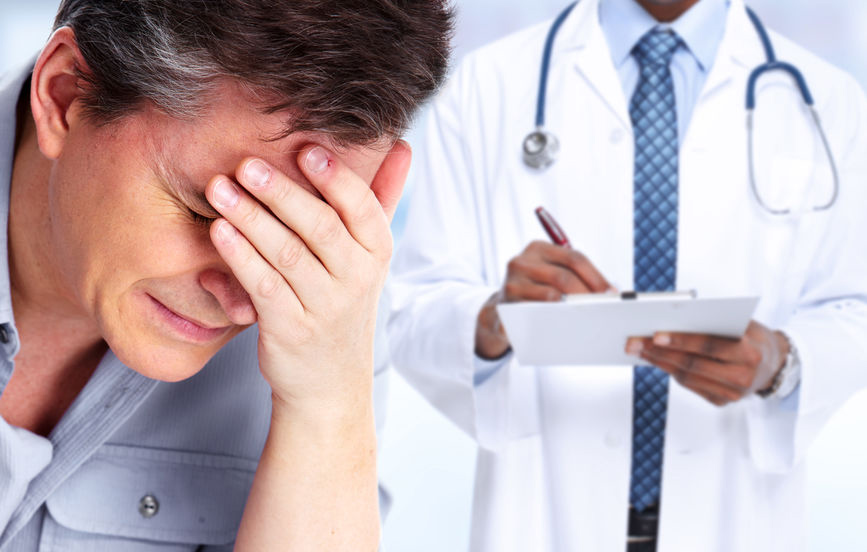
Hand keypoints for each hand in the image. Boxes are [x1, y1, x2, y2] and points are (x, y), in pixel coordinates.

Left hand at [205, 142, 409, 418]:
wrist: (331, 382)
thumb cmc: (344, 303)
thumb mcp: (369, 256)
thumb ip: (381, 199)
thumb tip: (404, 146)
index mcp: (377, 253)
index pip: (363, 209)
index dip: (336, 178)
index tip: (306, 149)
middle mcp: (358, 280)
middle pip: (321, 228)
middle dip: (282, 193)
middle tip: (246, 165)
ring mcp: (325, 308)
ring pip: (287, 255)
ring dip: (251, 219)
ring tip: (220, 189)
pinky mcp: (292, 330)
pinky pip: (264, 287)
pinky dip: (240, 257)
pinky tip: (219, 232)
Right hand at [476, 241, 611, 358]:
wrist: (501, 311)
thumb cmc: (535, 291)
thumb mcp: (550, 275)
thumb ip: (574, 276)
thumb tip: (609, 291)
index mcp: (537, 248)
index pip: (574, 258)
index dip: (596, 276)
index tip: (611, 293)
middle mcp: (521, 261)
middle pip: (563, 277)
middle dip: (587, 294)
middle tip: (602, 309)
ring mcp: (511, 283)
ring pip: (551, 295)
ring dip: (573, 308)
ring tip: (588, 317)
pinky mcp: (506, 305)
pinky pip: (536, 313)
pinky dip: (555, 319)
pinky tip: (567, 324)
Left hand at [625, 321, 789, 406]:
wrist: (775, 364)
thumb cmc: (753, 337)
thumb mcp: (743, 323)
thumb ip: (715, 322)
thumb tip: (674, 317)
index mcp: (750, 353)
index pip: (709, 346)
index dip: (681, 340)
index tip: (655, 334)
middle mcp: (742, 377)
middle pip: (692, 364)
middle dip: (659, 352)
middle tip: (634, 342)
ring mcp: (732, 394)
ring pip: (687, 378)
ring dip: (659, 363)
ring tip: (639, 349)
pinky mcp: (722, 402)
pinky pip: (690, 385)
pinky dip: (670, 371)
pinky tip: (655, 360)